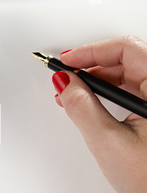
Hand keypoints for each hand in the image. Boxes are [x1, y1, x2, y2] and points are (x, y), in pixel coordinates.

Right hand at [52, 36, 146, 192]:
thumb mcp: (107, 141)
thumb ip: (82, 108)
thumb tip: (64, 84)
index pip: (126, 51)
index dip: (91, 51)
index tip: (66, 61)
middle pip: (125, 60)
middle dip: (90, 66)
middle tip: (64, 75)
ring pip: (125, 75)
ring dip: (95, 81)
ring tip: (70, 91)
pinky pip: (128, 91)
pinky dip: (105, 94)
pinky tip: (87, 102)